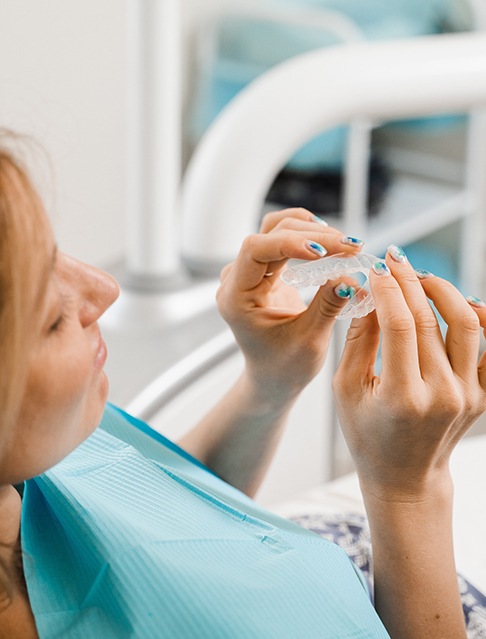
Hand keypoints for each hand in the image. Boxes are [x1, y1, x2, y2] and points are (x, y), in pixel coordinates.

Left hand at [217, 208, 362, 400]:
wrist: (274, 377)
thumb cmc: (284, 367)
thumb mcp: (309, 341)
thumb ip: (327, 306)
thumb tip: (351, 277)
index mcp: (236, 298)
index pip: (255, 250)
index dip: (290, 243)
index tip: (325, 251)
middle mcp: (237, 280)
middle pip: (270, 234)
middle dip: (314, 236)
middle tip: (352, 248)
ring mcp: (248, 272)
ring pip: (276, 230)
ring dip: (312, 230)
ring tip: (345, 245)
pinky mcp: (263, 270)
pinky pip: (281, 239)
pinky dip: (307, 235)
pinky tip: (330, 243)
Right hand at [333, 246, 485, 499]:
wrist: (405, 477)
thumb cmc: (368, 436)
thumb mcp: (347, 391)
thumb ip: (358, 341)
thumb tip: (369, 295)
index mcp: (401, 397)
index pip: (399, 325)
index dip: (387, 289)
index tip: (376, 269)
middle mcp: (442, 395)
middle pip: (430, 319)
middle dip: (410, 281)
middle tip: (394, 261)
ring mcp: (468, 396)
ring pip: (468, 323)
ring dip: (444, 292)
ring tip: (422, 279)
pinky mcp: (482, 396)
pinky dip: (480, 319)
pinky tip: (461, 303)